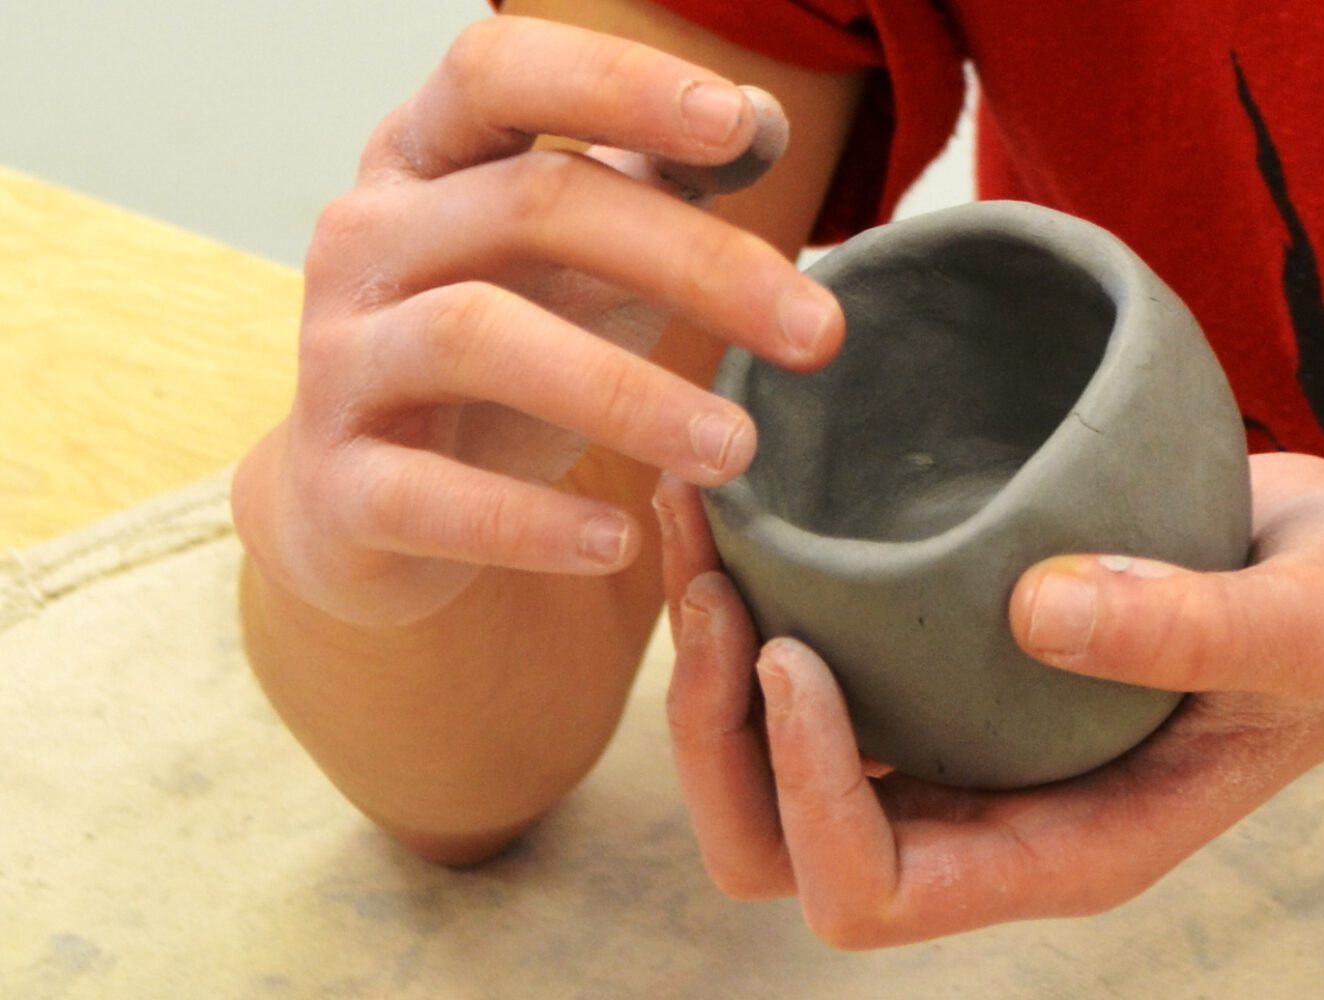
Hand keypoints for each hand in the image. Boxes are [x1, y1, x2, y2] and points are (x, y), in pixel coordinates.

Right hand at [231, 16, 841, 625]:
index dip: (616, 82)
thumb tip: (762, 123)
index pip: (499, 72)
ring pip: (476, 340)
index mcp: (425, 158)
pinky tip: (620, 541)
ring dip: (624, 394)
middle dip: (693, 264)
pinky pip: (426, 496)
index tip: (742, 128)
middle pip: (531, 207)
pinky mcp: (338, 481)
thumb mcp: (572, 259)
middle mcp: (366, 236)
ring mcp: (339, 357)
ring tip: (736, 449)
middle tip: (818, 335)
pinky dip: (529, 521)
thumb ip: (654, 188)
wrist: (370, 502)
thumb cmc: (500, 354)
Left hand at [655, 454, 1323, 947]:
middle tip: (712, 582)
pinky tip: (738, 496)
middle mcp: (983, 810)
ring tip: (697, 514)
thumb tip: (1035, 612)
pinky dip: (750, 592)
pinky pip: (807, 661)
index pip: (873, 891)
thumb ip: (1188, 629)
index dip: (807, 795)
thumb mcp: (1303, 623)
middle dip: (718, 732)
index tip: (801, 651)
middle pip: (777, 840)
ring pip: (765, 755)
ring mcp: (953, 741)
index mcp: (1059, 846)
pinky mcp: (941, 664)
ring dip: (709, 654)